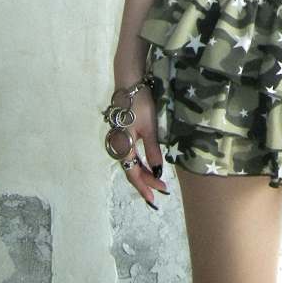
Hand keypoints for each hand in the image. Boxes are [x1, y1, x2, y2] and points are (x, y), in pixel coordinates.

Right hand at [117, 88, 169, 208]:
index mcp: (123, 147)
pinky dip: (140, 163)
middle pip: (132, 170)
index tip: (155, 198)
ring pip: (131, 163)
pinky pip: (131, 155)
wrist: (129, 84)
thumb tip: (158, 171)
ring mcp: (120, 141)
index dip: (144, 187)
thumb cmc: (139, 104)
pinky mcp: (124, 134)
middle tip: (162, 191)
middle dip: (146, 182)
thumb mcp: (149, 128)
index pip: (133, 174)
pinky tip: (149, 165)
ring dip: (144, 173)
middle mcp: (119, 147)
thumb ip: (152, 150)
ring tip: (158, 181)